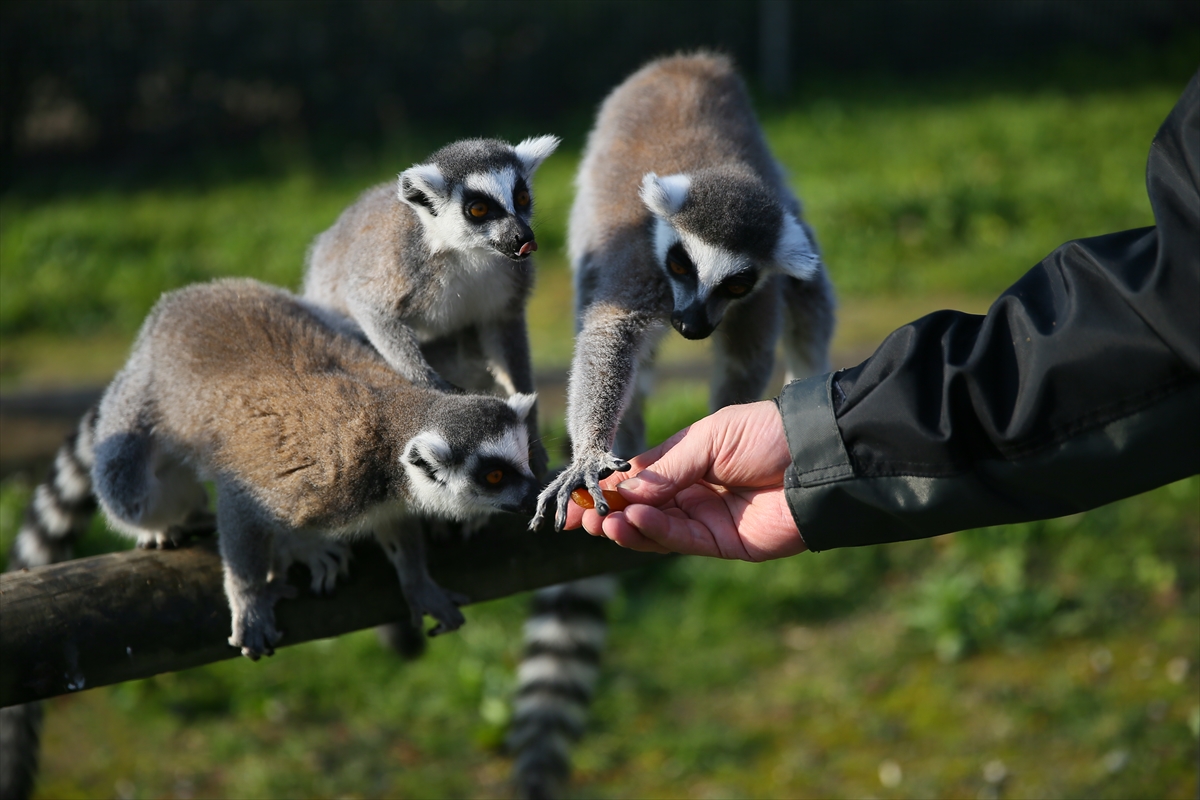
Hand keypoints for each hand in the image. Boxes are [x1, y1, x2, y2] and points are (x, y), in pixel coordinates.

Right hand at [564, 400, 806, 560]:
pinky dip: (653, 532)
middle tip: (578, 515)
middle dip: (607, 511)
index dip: (606, 487)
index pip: (636, 478)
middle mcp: (692, 492)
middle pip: (639, 508)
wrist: (818, 457)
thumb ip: (666, 467)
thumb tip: (619, 488)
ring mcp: (706, 520)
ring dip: (625, 525)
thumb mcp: (709, 439)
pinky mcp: (723, 544)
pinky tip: (632, 520)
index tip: (573, 496)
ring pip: (654, 529)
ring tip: (600, 520)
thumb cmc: (768, 434)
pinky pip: (680, 541)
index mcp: (687, 460)